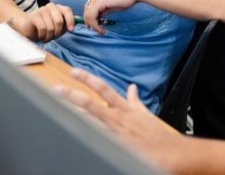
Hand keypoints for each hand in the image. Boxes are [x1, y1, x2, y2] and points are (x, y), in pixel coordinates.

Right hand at [8, 3, 75, 42]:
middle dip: (57, 33)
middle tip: (54, 37)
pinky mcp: (34, 16)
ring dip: (49, 36)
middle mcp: (50, 7)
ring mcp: (41, 10)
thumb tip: (79, 20)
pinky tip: (41, 36)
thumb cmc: (46, 28)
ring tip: (46, 37)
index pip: (67, 10)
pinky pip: (43, 29)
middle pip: (59, 21)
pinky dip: (43, 36)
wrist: (29, 29)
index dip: (70, 20)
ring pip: (50, 27)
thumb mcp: (59, 27)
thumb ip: (68, 23)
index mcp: (58, 8)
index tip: (71, 30)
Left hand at [56, 70, 180, 169]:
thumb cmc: (155, 133)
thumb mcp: (144, 112)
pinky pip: (96, 140)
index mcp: (123, 108)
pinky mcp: (113, 146)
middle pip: (90, 103)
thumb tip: (132, 88)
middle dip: (73, 95)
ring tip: (57, 112)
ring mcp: (113, 133)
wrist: (166, 152)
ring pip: (89, 122)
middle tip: (58, 89)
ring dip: (74, 117)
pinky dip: (86, 136)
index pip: (103, 88)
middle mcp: (116, 118)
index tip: (74, 72)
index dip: (88, 78)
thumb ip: (134, 100)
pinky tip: (73, 136)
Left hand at [83, 0, 136, 34]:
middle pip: (86, 10)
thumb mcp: (111, 6)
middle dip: (89, 22)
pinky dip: (95, 25)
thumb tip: (97, 19)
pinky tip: (101, 29)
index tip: (92, 27)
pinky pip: (92, 16)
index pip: (89, 7)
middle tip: (96, 31)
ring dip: (93, 25)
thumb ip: (103, 11)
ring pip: (88, 15)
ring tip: (101, 31)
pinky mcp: (99, 1)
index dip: (89, 18)